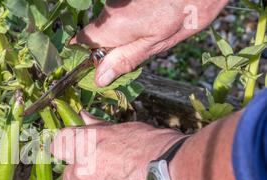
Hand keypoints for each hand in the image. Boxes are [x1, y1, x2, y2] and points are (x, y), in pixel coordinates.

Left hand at [51, 113, 207, 179]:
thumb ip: (101, 127)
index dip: (68, 149)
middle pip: (68, 176)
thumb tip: (83, 117)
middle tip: (107, 176)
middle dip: (83, 176)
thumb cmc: (160, 148)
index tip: (77, 152)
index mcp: (85, 143)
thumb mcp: (129, 130)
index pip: (58, 144)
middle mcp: (81, 170)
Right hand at [72, 0, 228, 85]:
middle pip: (98, 32)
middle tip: (134, 51)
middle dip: (110, 46)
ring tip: (150, 32)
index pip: (83, 41)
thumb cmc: (186, 12)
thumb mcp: (156, 45)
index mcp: (114, 25)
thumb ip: (125, 60)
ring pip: (111, 22)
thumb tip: (100, 79)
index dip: (86, 55)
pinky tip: (153, 18)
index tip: (95, 66)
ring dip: (124, 32)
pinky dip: (133, 19)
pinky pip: (121, 11)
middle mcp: (110, 9)